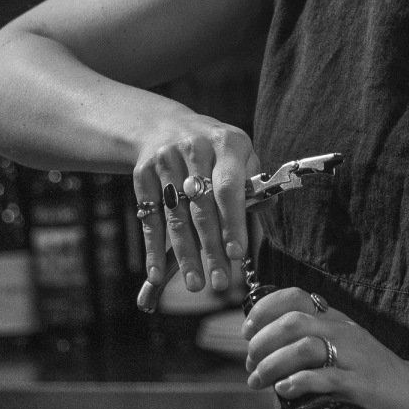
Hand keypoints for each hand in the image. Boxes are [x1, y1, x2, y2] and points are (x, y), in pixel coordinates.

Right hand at [131, 112, 261, 308]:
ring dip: (184, 254)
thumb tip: (266, 208)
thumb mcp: (239, 154)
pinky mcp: (143, 174)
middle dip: (211, 248)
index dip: (232, 222)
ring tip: (195, 283)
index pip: (229, 188)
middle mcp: (194, 149)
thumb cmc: (214, 150)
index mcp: (226, 143)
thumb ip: (253, 182)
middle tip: (220, 282)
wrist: (164, 125)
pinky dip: (153, 248)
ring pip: (176, 216)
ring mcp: (165, 160)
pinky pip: (151, 217)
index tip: (236, 254)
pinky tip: (157, 273)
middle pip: (202, 207)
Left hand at [243, 286, 408, 408]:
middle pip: (292, 323)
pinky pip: (324, 378)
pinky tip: (285, 390)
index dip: (264, 309)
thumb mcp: (345, 347)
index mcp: (336, 321)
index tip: (247, 330)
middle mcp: (343, 333)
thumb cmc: (374, 375)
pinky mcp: (360, 386)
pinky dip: (298, 382)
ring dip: (271, 365)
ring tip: (259, 382)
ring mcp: (353, 358)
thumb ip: (312, 343)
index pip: (295, 297)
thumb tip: (265, 353)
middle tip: (250, 364)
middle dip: (261, 342)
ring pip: (303, 347)